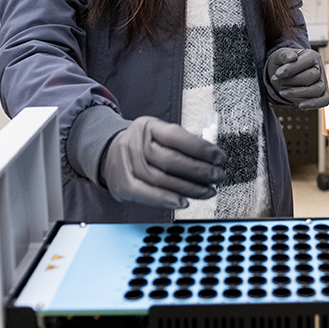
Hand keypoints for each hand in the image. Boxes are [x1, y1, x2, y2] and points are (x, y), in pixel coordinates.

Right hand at [100, 116, 225, 208]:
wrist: (109, 153)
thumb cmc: (143, 144)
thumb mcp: (159, 131)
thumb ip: (182, 141)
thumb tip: (211, 155)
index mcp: (148, 126)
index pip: (177, 136)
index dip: (201, 148)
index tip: (219, 157)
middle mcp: (135, 144)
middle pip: (171, 160)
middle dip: (200, 171)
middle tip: (218, 175)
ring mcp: (128, 166)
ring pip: (162, 180)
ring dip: (190, 189)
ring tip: (208, 190)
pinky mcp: (124, 186)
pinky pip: (148, 195)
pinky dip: (168, 200)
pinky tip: (185, 201)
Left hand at [265, 48, 328, 108]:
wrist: (282, 76)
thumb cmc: (282, 64)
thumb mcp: (279, 56)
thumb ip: (284, 55)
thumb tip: (292, 58)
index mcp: (311, 56)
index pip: (306, 62)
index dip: (291, 69)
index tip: (278, 74)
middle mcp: (319, 68)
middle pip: (311, 77)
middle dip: (292, 81)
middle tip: (276, 81)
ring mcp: (321, 82)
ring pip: (317, 90)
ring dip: (298, 93)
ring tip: (282, 92)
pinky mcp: (321, 94)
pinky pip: (323, 101)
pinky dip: (313, 104)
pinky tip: (301, 106)